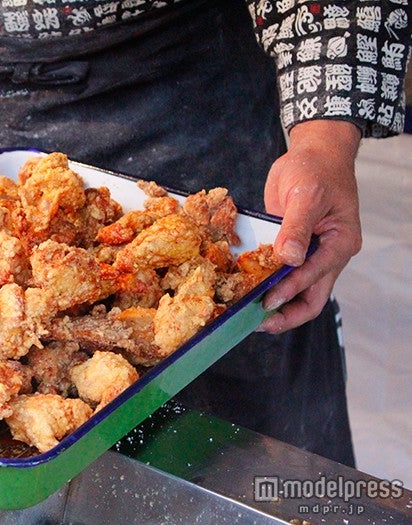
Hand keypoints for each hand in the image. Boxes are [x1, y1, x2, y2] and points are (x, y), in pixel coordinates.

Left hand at [258, 119, 362, 333]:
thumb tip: (289, 259)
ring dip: (274, 303)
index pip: (315, 279)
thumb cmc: (316, 169)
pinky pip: (279, 273)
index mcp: (339, 244)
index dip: (289, 292)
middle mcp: (327, 255)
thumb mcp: (307, 195)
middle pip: (310, 298)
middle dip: (285, 313)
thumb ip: (296, 228)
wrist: (312, 153)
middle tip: (255, 323)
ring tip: (246, 314)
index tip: (265, 302)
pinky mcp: (290, 248)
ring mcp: (309, 254)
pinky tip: (243, 289)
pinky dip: (265, 283)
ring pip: (295, 291)